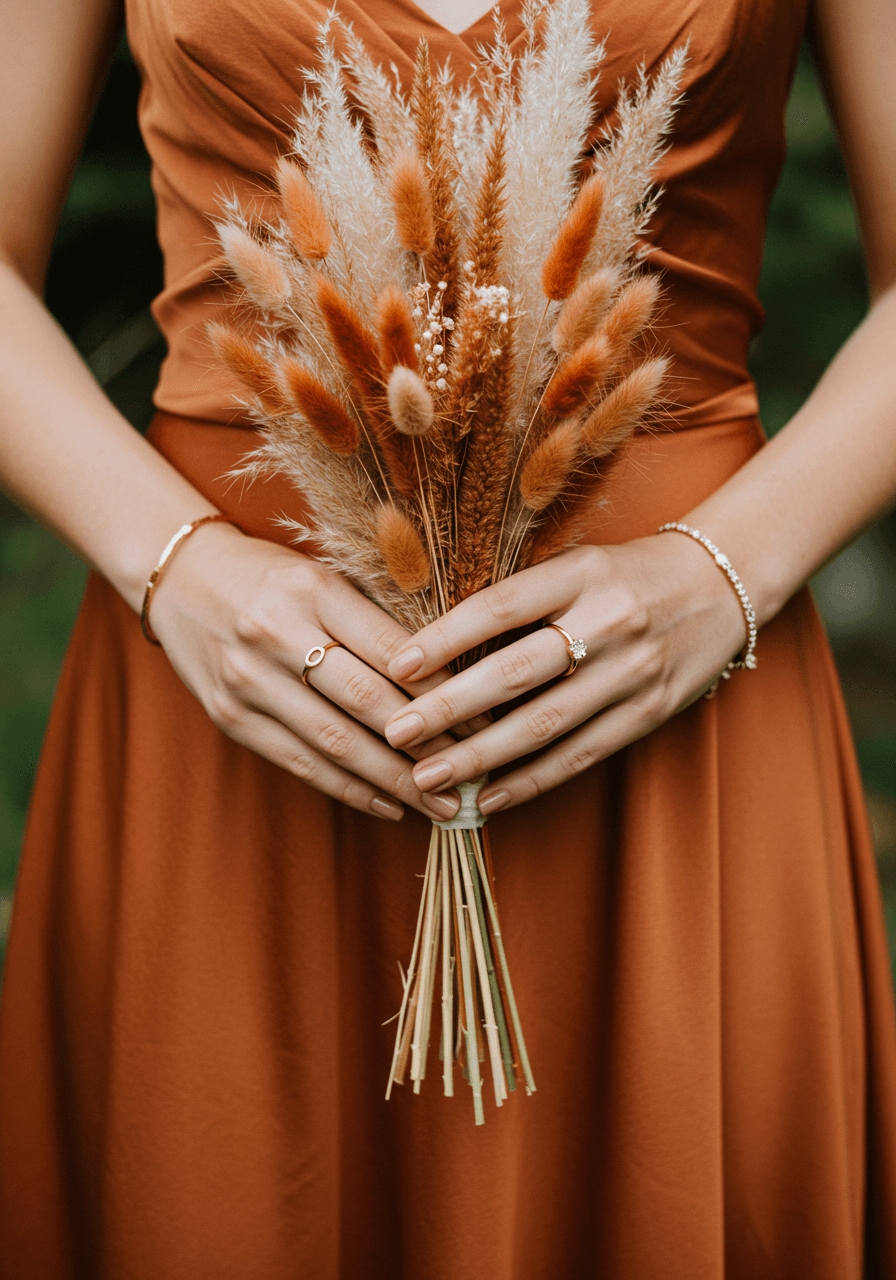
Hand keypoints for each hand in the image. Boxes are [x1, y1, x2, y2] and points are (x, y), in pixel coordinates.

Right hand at [147, 520, 466, 821]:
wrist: (178, 578)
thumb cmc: (269, 575)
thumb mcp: (323, 575)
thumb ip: (376, 620)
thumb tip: (452, 677)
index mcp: (313, 590)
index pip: (394, 651)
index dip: (445, 692)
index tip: (486, 721)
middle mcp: (277, 634)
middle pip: (368, 702)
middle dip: (428, 746)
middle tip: (473, 774)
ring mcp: (249, 680)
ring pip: (336, 742)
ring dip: (395, 781)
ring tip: (440, 804)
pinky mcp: (230, 716)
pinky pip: (299, 762)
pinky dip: (348, 789)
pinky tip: (388, 805)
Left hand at [382, 536, 748, 813]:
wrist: (722, 587)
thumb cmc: (625, 575)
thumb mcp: (576, 564)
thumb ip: (519, 597)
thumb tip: (435, 644)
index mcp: (582, 574)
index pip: (502, 606)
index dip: (446, 637)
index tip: (398, 665)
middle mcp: (609, 622)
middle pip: (517, 672)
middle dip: (451, 707)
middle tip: (397, 732)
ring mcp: (632, 673)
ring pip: (545, 724)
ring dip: (481, 757)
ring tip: (428, 777)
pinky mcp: (649, 713)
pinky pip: (580, 754)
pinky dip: (531, 780)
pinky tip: (488, 797)